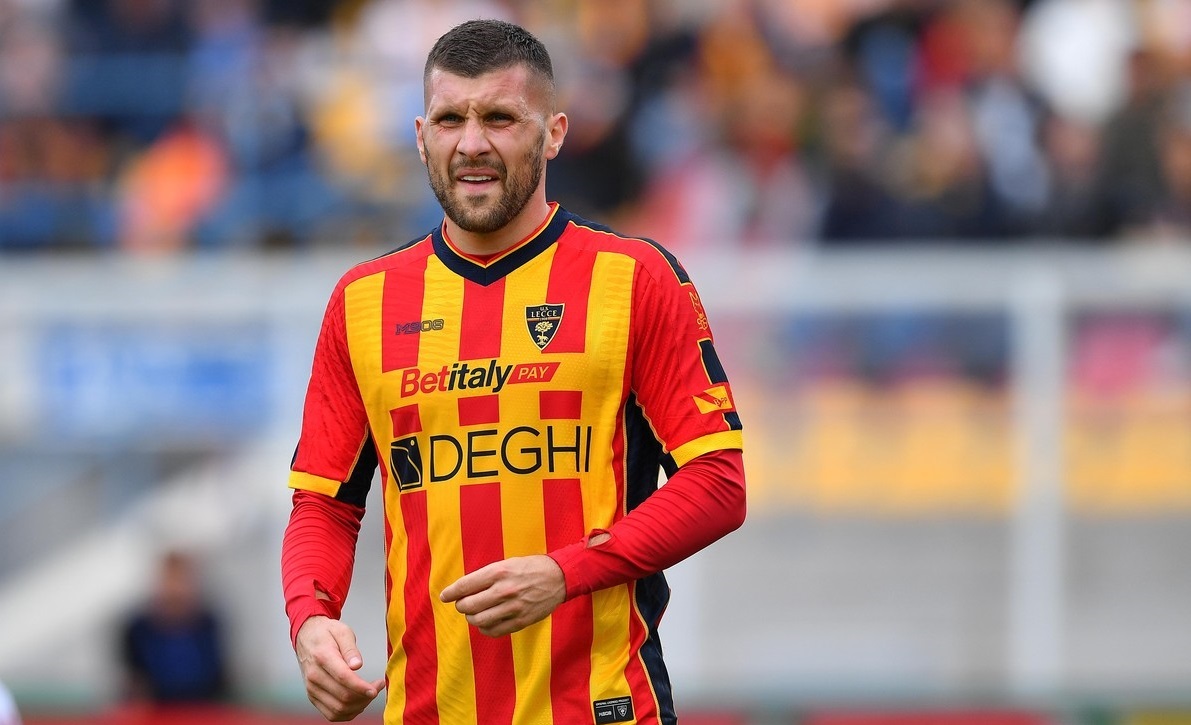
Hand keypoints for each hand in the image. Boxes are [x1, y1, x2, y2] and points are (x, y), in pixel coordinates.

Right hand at [295, 616, 385, 720]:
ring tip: (369, 694)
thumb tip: (357, 665)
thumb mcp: (342, 631)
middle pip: (342, 697)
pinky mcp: (312, 697)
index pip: (343, 678)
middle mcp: (314, 676)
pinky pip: (331, 714)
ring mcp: (311, 689)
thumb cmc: (326, 633)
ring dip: (358, 706)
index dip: (361, 687)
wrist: (306, 636)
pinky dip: (348, 713)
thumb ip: (350, 649)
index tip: (376, 688)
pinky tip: (358, 702)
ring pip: (338, 709)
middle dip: (365, 696)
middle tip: (378, 686)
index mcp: (322, 657)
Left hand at [440, 555, 565, 636]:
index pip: (465, 586)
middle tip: (463, 604)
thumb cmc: (529, 568)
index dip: (451, 592)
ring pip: (479, 620)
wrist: (558, 577)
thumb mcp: (506, 564)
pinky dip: (485, 628)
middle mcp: (504, 590)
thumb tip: (463, 590)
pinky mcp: (520, 621)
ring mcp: (513, 607)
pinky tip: (486, 622)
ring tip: (475, 613)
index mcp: (498, 572)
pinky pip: (494, 631)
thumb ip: (485, 576)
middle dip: (461, 606)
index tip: (444, 596)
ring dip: (472, 618)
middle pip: (468, 606)